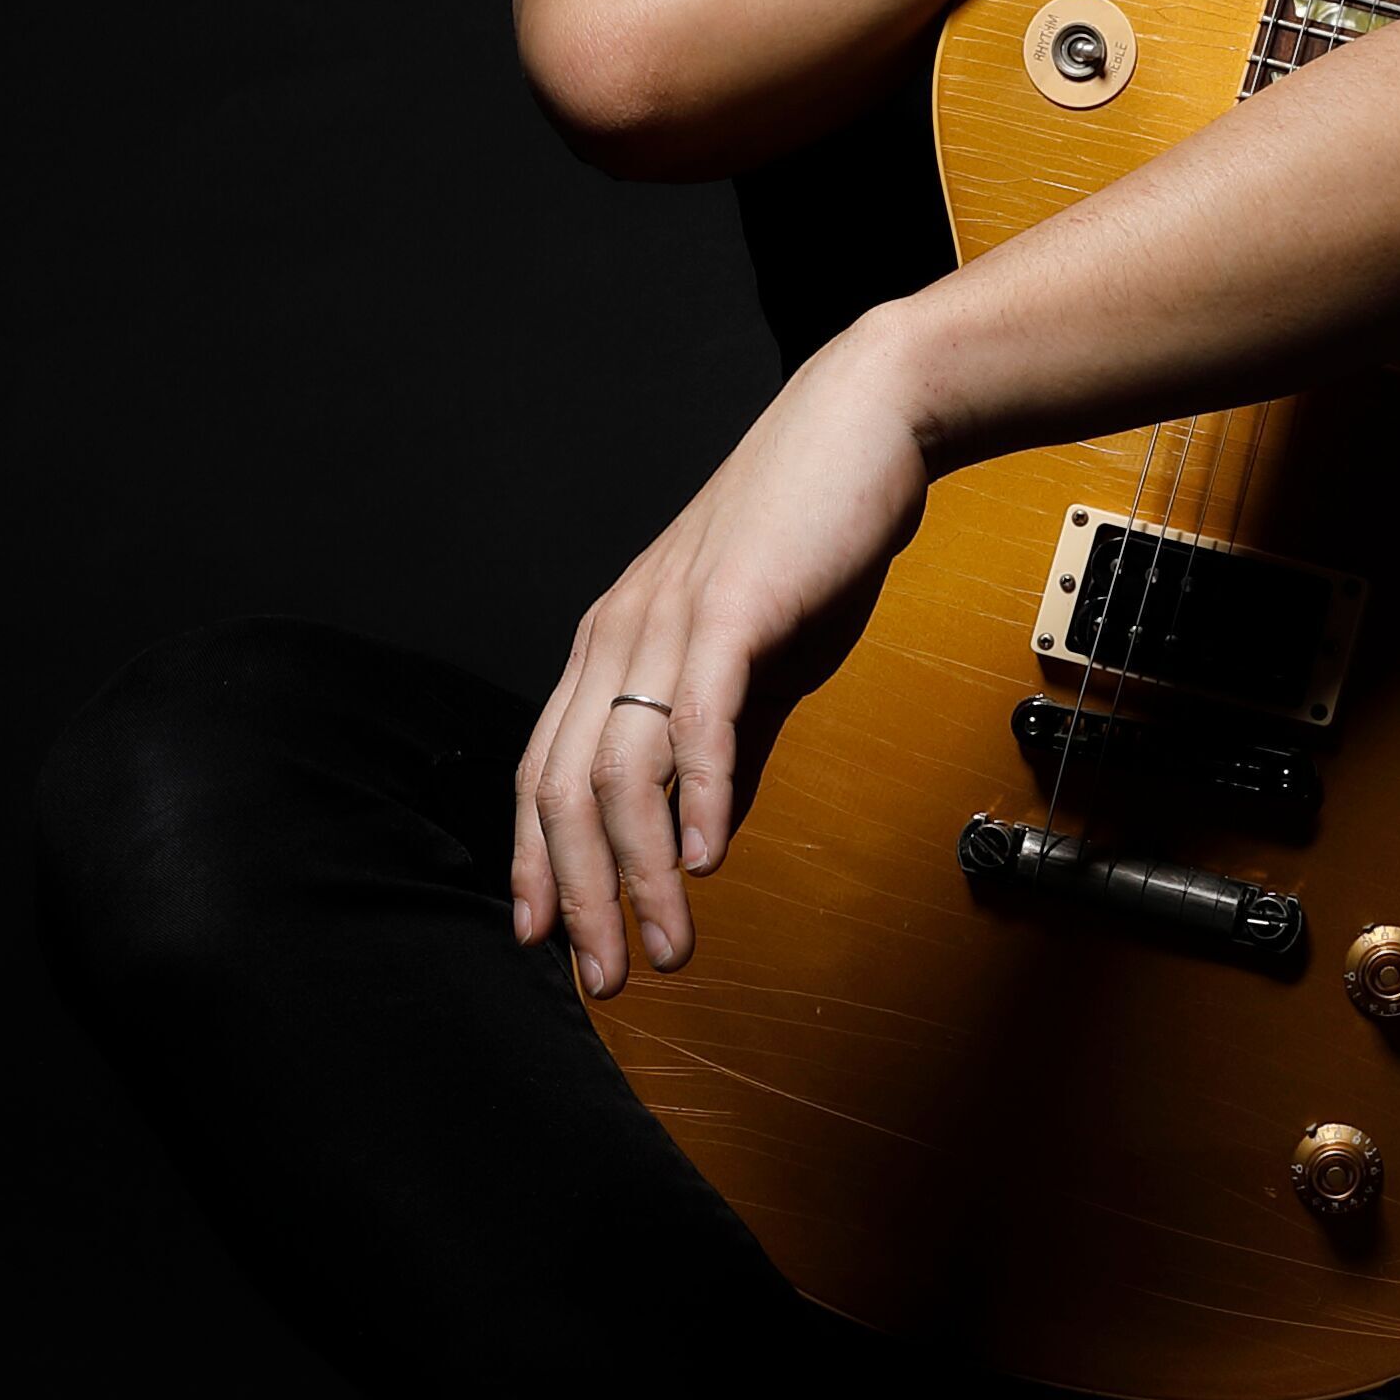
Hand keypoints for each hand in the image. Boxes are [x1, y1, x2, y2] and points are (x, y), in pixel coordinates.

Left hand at [509, 312, 935, 994]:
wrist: (863, 422)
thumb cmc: (810, 533)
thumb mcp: (753, 653)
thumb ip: (720, 737)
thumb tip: (699, 828)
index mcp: (613, 642)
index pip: (543, 772)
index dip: (536, 863)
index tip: (547, 942)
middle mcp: (619, 632)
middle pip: (564, 789)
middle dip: (579, 896)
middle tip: (607, 976)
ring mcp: (667, 617)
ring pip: (621, 770)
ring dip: (641, 872)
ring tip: (670, 941)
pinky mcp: (730, 606)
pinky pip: (697, 717)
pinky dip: (699, 794)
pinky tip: (709, 856)